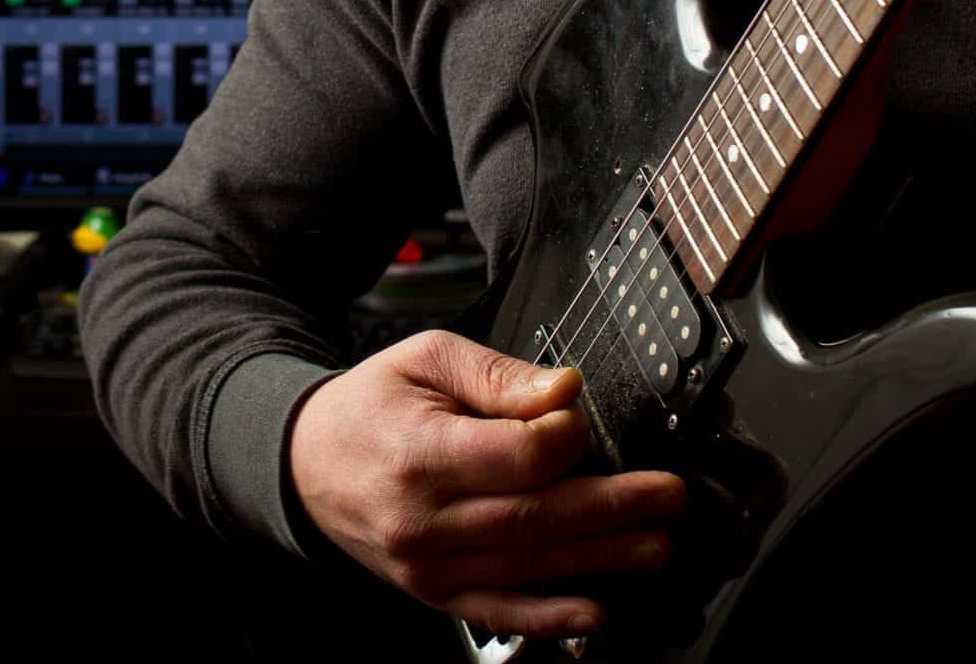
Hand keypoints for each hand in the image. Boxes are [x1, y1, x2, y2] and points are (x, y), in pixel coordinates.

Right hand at [287, 329, 686, 639]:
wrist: (307, 462)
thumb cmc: (372, 404)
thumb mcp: (428, 358)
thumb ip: (500, 375)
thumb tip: (566, 391)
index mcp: (421, 455)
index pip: (517, 457)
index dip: (565, 436)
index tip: (582, 415)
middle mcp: (424, 521)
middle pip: (535, 517)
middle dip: (613, 508)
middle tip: (668, 497)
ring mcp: (428, 566)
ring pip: (528, 564)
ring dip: (601, 558)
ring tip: (657, 545)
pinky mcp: (434, 592)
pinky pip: (497, 610)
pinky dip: (548, 617)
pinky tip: (593, 611)